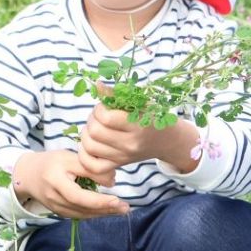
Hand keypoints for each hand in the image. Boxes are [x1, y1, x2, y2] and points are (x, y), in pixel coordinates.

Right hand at [13, 150, 126, 219]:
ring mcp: (55, 208)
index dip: (98, 200)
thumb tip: (112, 181)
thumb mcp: (68, 158)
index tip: (117, 199)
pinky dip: (93, 214)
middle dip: (105, 209)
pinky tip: (106, 210)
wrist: (27, 174)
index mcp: (55, 181)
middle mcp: (54, 198)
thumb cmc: (50, 162)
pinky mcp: (59, 212)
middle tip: (125, 208)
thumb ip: (89, 168)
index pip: (78, 196)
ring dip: (103, 213)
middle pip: (82, 208)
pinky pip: (79, 215)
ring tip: (121, 209)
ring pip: (82, 214)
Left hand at [78, 86, 199, 174]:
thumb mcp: (139, 102)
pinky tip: (90, 146)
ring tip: (95, 128)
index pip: (105, 118)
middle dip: (91, 120)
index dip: (99, 109)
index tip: (104, 107)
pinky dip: (85, 156)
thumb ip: (117, 94)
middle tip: (98, 117)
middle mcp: (130, 144)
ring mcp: (123, 157)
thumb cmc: (150, 117)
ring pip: (89, 147)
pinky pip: (92, 166)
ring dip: (86, 134)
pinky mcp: (117, 165)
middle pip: (94, 132)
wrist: (165, 141)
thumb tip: (97, 85)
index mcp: (137, 125)